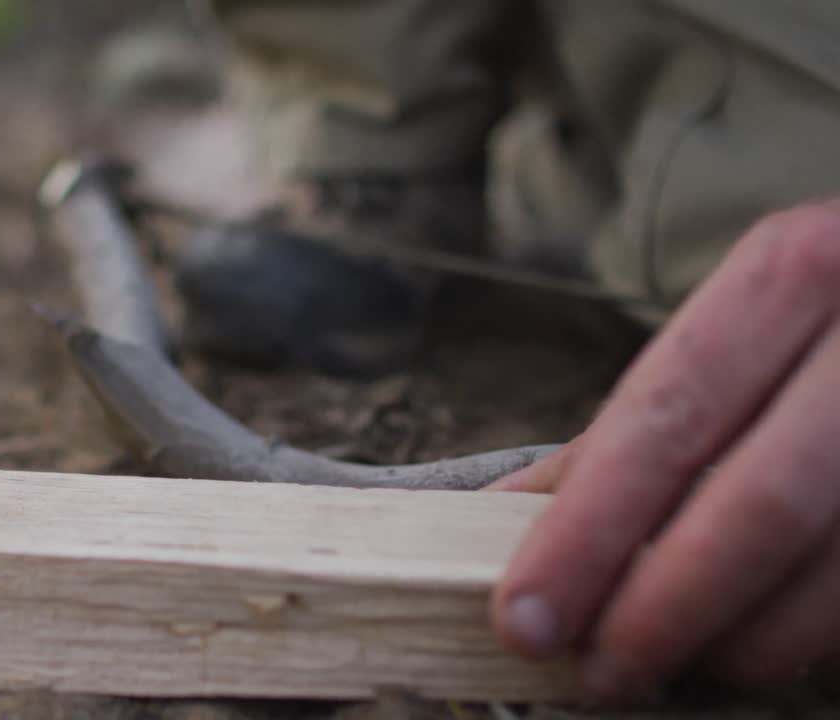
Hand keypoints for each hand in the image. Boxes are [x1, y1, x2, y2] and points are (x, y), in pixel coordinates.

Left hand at [489, 200, 839, 696]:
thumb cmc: (819, 324)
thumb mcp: (730, 334)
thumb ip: (623, 430)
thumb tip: (496, 514)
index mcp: (792, 274)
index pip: (669, 418)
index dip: (590, 531)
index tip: (525, 617)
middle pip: (763, 503)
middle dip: (664, 608)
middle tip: (598, 672)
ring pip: (838, 573)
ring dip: (743, 642)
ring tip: (675, 662)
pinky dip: (812, 640)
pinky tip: (759, 643)